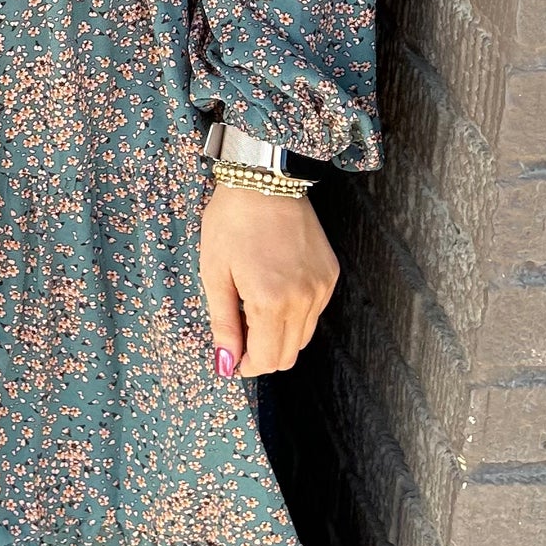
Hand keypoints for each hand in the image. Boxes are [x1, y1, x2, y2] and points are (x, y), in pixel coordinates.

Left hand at [198, 182, 339, 376]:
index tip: (232, 358)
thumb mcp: (214, 273)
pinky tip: (274, 291)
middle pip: (288, 355)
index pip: (266, 359)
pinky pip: (314, 313)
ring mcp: (322, 288)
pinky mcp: (330, 276)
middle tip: (240, 336)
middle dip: (262, 355)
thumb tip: (226, 363)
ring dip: (278, 335)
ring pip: (303, 337)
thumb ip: (223, 324)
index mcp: (271, 301)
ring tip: (254, 308)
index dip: (246, 365)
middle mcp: (304, 299)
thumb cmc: (231, 222)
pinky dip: (294, 314)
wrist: (265, 180)